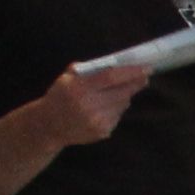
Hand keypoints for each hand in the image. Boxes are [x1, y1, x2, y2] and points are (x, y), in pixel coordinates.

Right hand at [35, 59, 150, 148]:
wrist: (48, 126)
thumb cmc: (60, 97)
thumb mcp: (66, 79)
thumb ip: (89, 69)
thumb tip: (118, 63)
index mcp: (78, 88)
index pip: (111, 77)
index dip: (131, 72)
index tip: (146, 67)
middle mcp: (88, 106)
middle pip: (122, 92)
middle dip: (135, 83)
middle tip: (144, 76)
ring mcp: (97, 121)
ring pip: (123, 104)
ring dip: (124, 95)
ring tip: (115, 91)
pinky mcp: (102, 132)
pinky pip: (118, 116)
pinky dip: (116, 109)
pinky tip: (104, 107)